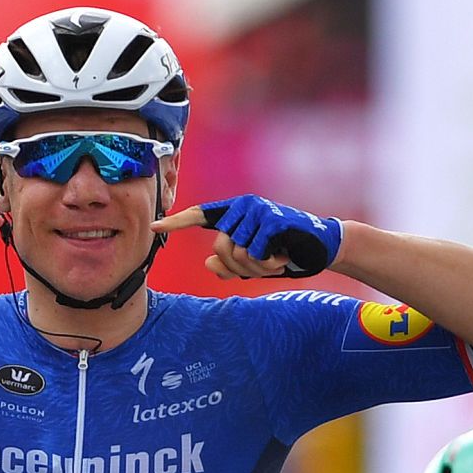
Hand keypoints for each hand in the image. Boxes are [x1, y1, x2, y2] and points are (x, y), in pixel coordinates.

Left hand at [151, 195, 342, 279]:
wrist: (319, 246)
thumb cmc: (282, 252)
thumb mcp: (252, 263)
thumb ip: (230, 265)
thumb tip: (208, 264)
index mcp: (233, 213)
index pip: (199, 215)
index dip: (177, 223)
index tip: (153, 227)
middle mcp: (242, 206)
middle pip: (220, 246)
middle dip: (238, 266)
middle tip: (261, 266)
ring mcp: (258, 210)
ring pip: (237, 251)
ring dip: (256, 265)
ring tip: (274, 258)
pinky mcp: (273, 219)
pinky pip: (256, 251)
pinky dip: (268, 262)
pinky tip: (282, 256)